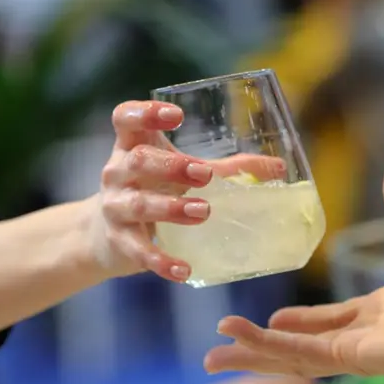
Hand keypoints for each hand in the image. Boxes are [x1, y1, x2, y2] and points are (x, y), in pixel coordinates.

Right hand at [91, 100, 288, 282]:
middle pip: (138, 160)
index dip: (146, 113)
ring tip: (203, 212)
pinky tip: (183, 269)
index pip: (126, 118)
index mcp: (132, 144)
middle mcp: (117, 172)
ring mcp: (114, 206)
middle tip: (204, 174)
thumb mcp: (181, 171)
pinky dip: (161, 261)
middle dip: (171, 166)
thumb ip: (225, 169)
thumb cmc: (153, 189)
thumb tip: (278, 169)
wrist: (104, 234)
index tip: (176, 115)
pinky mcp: (119, 240)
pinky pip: (139, 251)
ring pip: (139, 204)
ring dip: (171, 208)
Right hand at [203, 163, 383, 383]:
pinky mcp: (350, 359)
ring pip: (290, 355)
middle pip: (300, 343)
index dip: (302, 320)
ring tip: (214, 355)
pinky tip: (237, 344)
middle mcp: (363, 336)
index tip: (276, 315)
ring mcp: (353, 352)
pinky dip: (266, 349)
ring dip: (252, 353)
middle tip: (227, 341)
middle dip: (262, 345)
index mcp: (381, 313)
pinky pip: (300, 354)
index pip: (331, 322)